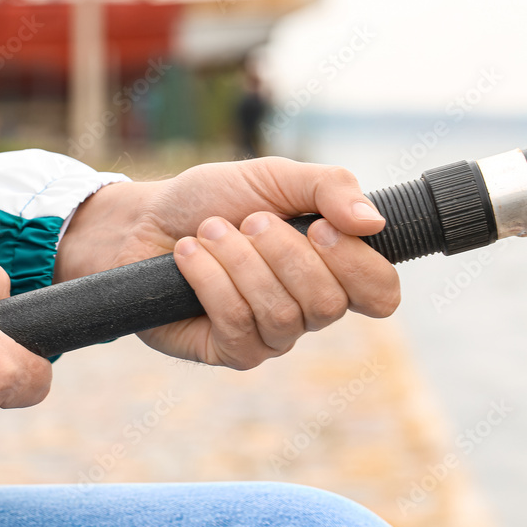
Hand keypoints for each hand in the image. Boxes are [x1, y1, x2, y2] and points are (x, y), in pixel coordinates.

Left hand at [55, 157, 399, 368]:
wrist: (145, 220)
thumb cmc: (213, 200)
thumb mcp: (273, 177)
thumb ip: (330, 187)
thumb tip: (374, 222)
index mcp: (332, 269)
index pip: (380, 293)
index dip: (356, 264)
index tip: (318, 226)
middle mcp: (307, 310)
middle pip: (328, 304)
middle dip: (282, 253)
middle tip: (248, 221)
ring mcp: (269, 336)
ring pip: (279, 314)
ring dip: (239, 262)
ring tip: (209, 232)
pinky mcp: (227, 349)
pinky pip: (235, 323)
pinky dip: (209, 279)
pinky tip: (189, 255)